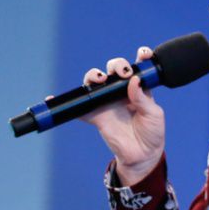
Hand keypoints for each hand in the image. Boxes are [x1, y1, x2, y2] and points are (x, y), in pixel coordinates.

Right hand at [80, 46, 165, 184]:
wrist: (142, 155)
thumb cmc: (152, 133)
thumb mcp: (154, 115)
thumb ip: (143, 98)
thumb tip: (133, 80)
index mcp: (138, 88)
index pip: (137, 67)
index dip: (140, 56)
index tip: (144, 54)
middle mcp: (121, 91)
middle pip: (113, 69)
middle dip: (116, 65)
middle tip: (122, 73)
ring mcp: (107, 102)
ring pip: (95, 81)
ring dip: (95, 75)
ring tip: (101, 79)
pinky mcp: (96, 115)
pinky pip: (79, 107)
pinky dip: (67, 102)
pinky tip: (55, 98)